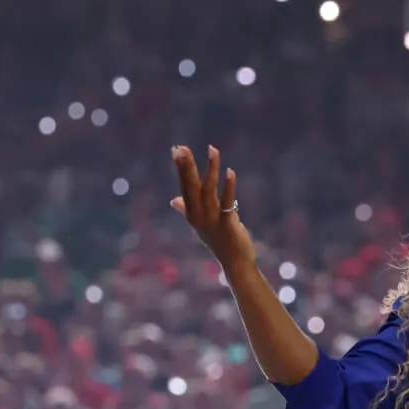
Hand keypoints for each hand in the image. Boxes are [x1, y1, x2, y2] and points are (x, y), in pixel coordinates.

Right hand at [171, 145, 256, 269]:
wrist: (234, 261)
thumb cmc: (219, 240)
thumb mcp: (201, 223)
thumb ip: (187, 209)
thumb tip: (174, 200)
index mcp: (192, 212)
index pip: (184, 186)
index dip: (181, 168)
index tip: (177, 149)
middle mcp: (199, 215)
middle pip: (191, 186)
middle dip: (187, 166)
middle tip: (182, 147)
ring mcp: (212, 220)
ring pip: (209, 190)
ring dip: (211, 169)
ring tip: (213, 150)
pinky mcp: (228, 224)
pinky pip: (227, 202)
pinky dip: (228, 187)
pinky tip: (230, 171)